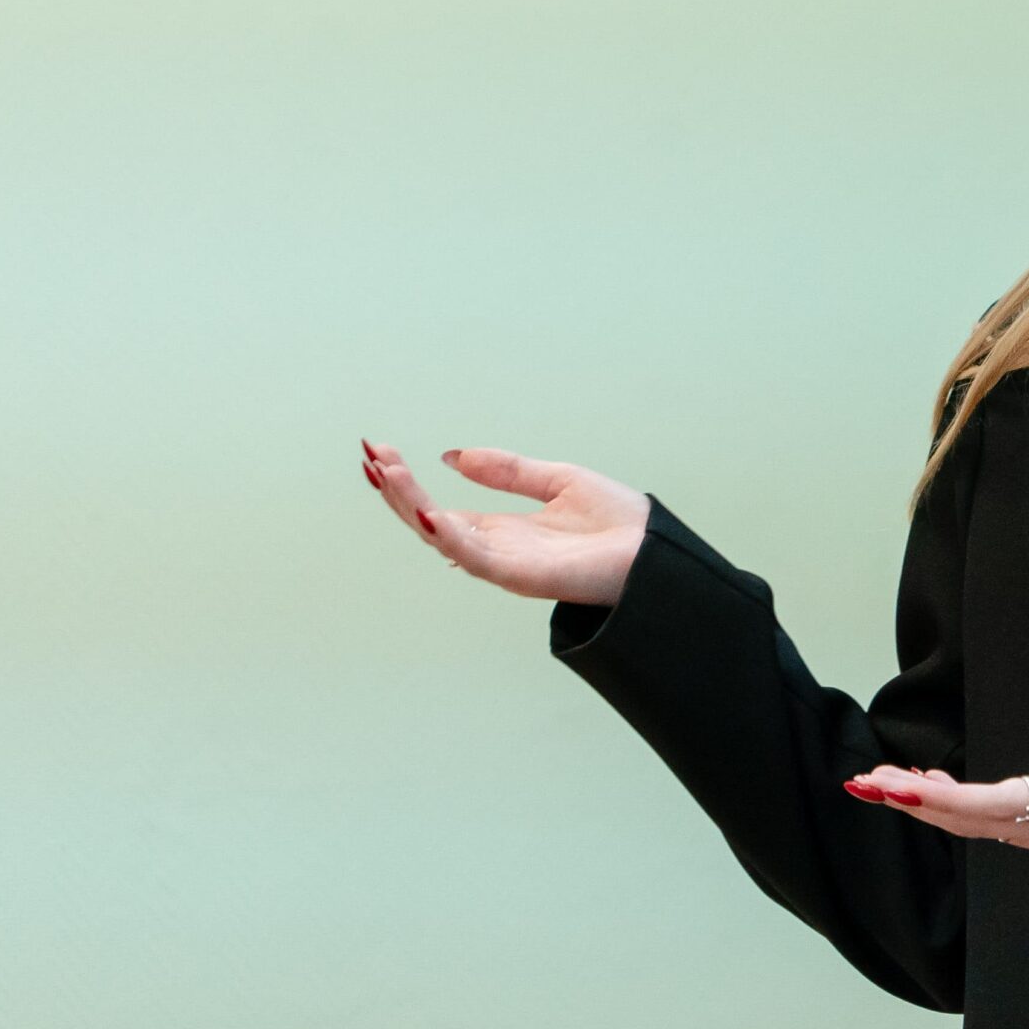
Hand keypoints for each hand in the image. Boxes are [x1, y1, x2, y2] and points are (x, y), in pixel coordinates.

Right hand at [360, 438, 652, 605]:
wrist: (657, 552)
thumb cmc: (618, 523)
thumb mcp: (556, 480)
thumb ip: (506, 470)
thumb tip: (452, 455)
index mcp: (502, 529)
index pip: (438, 507)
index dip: (406, 482)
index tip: (378, 451)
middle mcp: (497, 549)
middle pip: (429, 521)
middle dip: (397, 491)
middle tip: (371, 456)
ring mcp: (506, 565)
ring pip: (443, 537)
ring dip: (410, 506)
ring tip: (387, 472)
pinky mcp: (523, 577)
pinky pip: (476, 558)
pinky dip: (448, 536)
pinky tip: (426, 513)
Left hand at [844, 674, 1028, 865]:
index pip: (986, 804)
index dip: (934, 799)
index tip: (892, 789)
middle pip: (965, 819)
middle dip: (912, 801)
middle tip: (863, 783)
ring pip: (976, 824)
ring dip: (929, 805)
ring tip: (885, 783)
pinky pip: (993, 824)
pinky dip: (957, 807)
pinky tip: (937, 790)